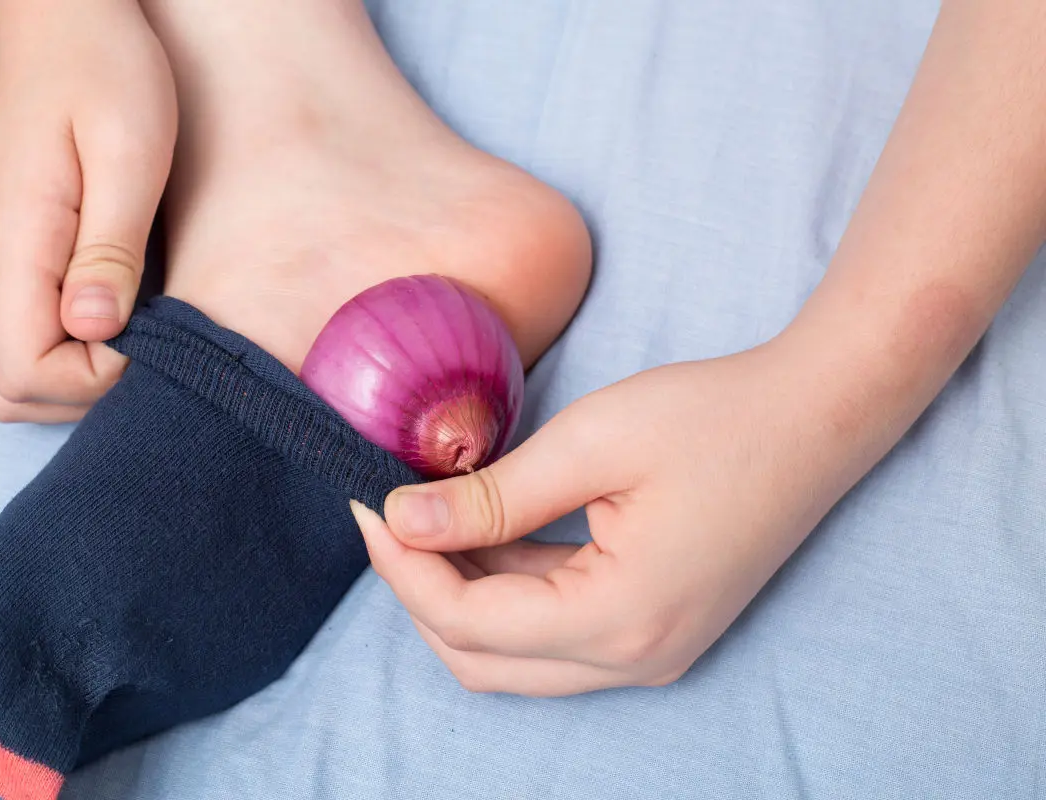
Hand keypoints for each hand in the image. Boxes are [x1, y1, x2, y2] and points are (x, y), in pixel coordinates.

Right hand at [0, 0, 176, 421]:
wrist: (64, 17)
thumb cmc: (105, 70)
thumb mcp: (130, 152)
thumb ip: (111, 248)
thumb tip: (96, 330)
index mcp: (13, 245)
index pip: (28, 375)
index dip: (98, 382)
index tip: (152, 335)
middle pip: (9, 390)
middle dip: (84, 393)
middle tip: (149, 343)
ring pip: (10, 371)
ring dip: (76, 374)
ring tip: (139, 326)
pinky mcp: (11, 254)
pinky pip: (22, 334)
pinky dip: (68, 347)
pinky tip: (120, 309)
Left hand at [352, 338, 884, 695]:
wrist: (817, 418)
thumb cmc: (715, 419)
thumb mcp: (591, 443)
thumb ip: (492, 497)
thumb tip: (402, 520)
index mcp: (619, 620)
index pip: (468, 621)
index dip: (402, 567)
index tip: (367, 503)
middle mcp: (635, 660)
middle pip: (481, 658)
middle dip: (420, 590)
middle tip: (389, 515)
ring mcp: (649, 652)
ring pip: (512, 654)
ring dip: (459, 594)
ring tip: (428, 515)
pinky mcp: (654, 627)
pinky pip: (553, 632)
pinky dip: (505, 591)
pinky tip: (484, 529)